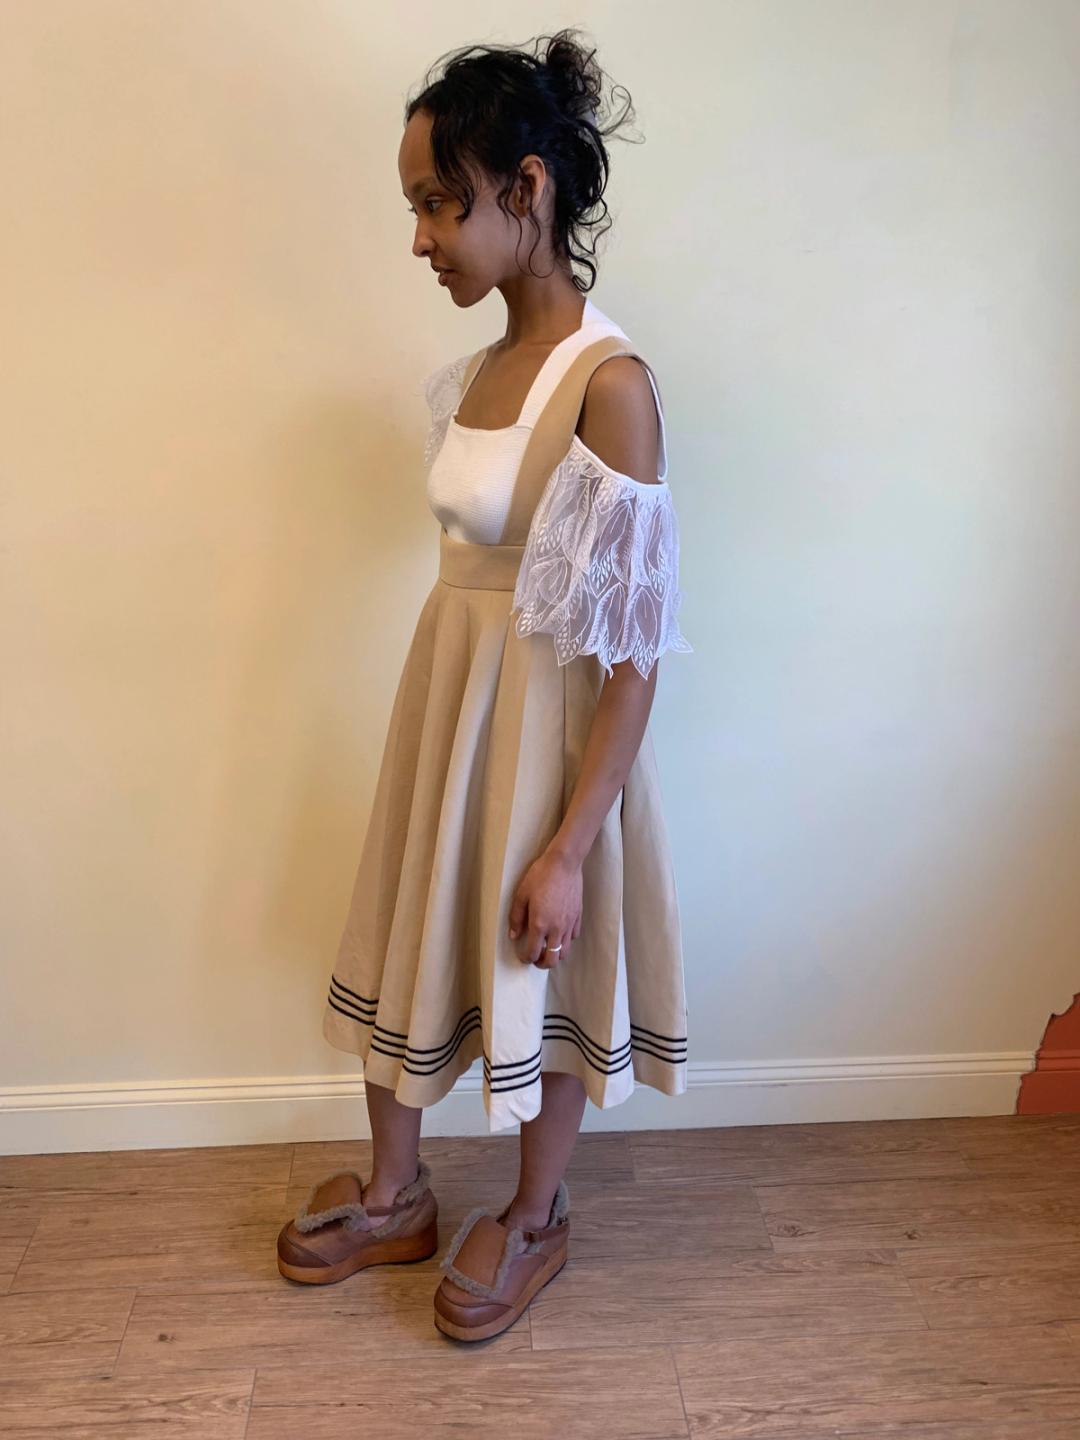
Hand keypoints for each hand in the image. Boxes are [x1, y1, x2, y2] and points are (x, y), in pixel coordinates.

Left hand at [508, 847, 582, 967]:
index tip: (522, 956)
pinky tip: (559, 932)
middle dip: (542, 963)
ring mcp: (569, 924)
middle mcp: (556, 929)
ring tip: (547, 949)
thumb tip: (513, 935)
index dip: (526, 958)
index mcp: (539, 924)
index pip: (533, 952)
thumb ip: (516, 917)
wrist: (564, 863)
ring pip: (565, 951)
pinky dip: (566, 940)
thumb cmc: (540, 876)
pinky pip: (573, 936)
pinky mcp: (578, 917)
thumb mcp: (521, 894)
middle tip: (535, 958)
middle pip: (552, 959)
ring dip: (555, 955)